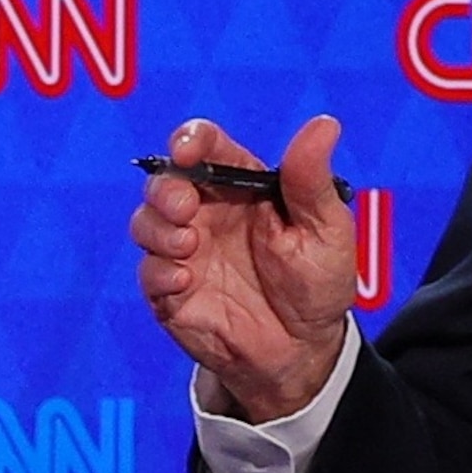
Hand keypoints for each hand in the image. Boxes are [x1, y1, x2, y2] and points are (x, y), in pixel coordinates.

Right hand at [129, 115, 361, 421]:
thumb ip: (311, 179)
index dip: (190, 139)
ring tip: (189, 248)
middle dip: (165, 188)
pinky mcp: (172, 291)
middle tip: (186, 207)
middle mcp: (207, 212)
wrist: (304, 349)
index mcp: (242, 186)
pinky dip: (160, 272)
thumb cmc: (317, 281)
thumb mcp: (325, 230)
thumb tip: (324, 124)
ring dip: (158, 229)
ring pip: (146, 222)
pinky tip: (187, 282)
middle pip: (164, 181)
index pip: (206, 146)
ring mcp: (186, 251)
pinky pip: (148, 272)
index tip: (188, 149)